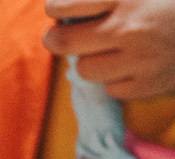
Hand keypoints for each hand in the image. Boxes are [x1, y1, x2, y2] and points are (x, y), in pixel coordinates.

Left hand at [43, 0, 174, 99]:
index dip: (56, 9)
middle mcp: (130, 29)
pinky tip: (130, 66)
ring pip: (85, 69)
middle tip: (57, 37)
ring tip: (105, 51)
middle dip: (56, 39)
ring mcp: (140, 60)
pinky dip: (115, 79)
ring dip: (89, 60)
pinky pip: (111, 89)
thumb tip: (70, 5)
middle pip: (64, 42)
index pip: (67, 6)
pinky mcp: (150, 85)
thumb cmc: (174, 4)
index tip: (57, 11)